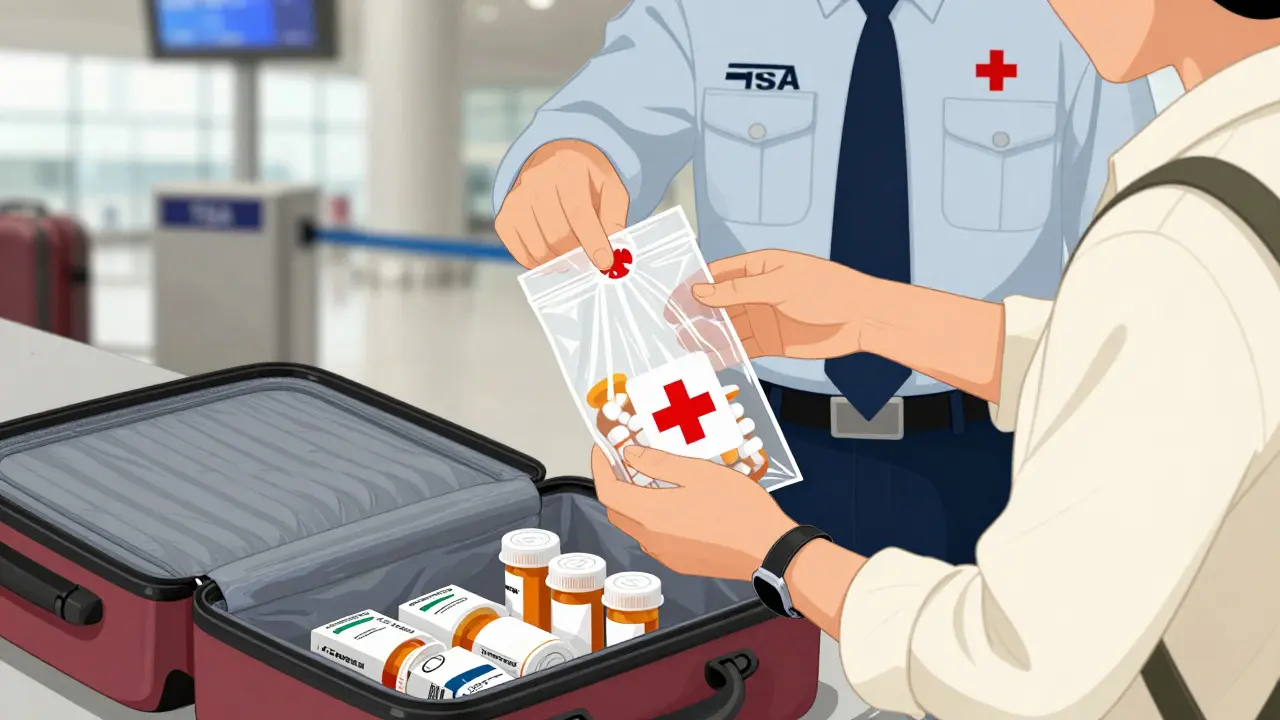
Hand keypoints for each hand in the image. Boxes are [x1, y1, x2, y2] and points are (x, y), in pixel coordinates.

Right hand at [495, 139, 629, 271]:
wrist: (554, 160)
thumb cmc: (587, 179)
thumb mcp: (611, 189)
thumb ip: (615, 220)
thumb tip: (615, 255)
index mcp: (568, 167)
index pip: (579, 213)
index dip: (593, 242)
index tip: (604, 263)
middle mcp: (537, 179)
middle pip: (558, 234)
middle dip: (577, 255)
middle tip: (588, 261)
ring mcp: (517, 197)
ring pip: (539, 248)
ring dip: (559, 262)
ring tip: (572, 257)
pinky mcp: (505, 215)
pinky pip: (520, 252)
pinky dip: (539, 263)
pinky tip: (552, 256)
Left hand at [591, 445, 796, 581]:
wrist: (769, 550)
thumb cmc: (740, 511)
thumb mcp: (698, 472)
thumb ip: (659, 463)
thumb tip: (629, 455)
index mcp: (650, 514)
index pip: (607, 490)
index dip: (600, 467)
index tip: (602, 451)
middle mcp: (651, 539)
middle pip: (617, 509)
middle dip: (614, 484)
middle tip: (624, 462)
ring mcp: (665, 554)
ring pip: (635, 525)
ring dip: (634, 502)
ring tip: (652, 479)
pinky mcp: (680, 563)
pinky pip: (654, 538)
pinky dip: (652, 519)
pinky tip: (674, 504)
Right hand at [691, 249, 870, 359]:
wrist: (861, 318)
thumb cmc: (828, 290)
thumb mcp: (779, 285)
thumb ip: (737, 290)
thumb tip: (699, 290)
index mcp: (757, 267)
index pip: (716, 275)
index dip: (693, 287)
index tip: (672, 301)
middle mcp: (756, 292)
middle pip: (717, 304)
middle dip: (695, 315)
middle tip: (674, 328)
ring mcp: (762, 318)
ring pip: (726, 328)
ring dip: (707, 337)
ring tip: (686, 348)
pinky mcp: (770, 342)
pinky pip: (741, 348)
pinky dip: (725, 354)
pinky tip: (709, 361)